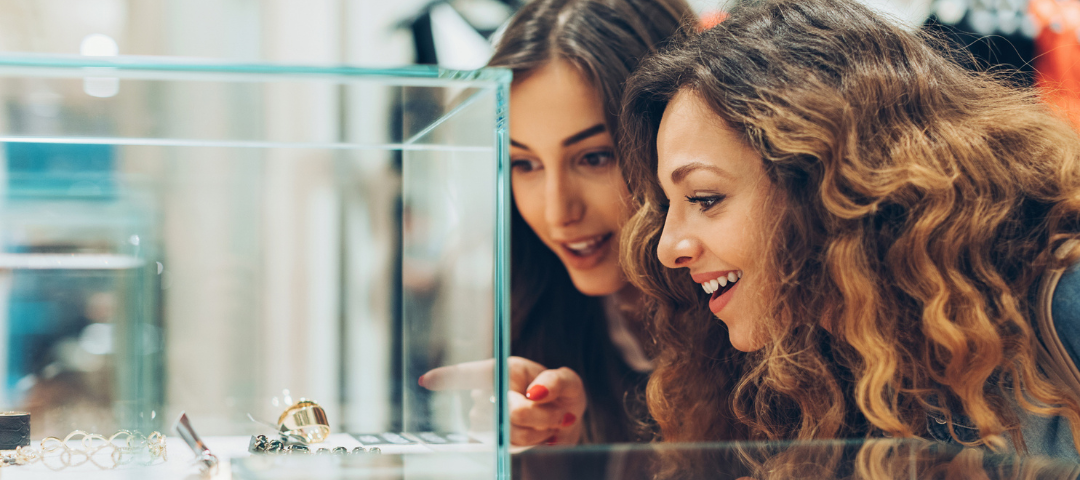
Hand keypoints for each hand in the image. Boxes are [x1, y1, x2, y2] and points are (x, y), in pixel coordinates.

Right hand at [420, 356, 587, 445]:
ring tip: (547, 422)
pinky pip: (511, 445)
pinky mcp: (491, 440)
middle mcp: (490, 392)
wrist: (564, 422)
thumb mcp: (568, 383)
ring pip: (512, 431)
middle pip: (512, 410)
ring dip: (538, 430)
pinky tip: (539, 434)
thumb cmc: (562, 395)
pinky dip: (533, 442)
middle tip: (557, 414)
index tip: (426, 381)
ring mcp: (487, 418)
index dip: (449, 377)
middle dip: (541, 416)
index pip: (472, 372)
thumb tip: (536, 391)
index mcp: (505, 370)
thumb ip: (556, 381)